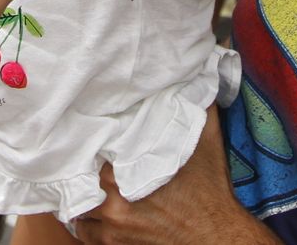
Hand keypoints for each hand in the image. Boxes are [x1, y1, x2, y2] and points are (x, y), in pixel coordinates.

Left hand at [74, 110, 273, 243]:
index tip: (90, 133)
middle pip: (81, 175)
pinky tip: (89, 209)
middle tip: (84, 154)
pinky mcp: (115, 244)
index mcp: (126, 168)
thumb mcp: (205, 138)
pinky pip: (84, 232)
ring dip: (81, 194)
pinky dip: (84, 221)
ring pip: (79, 205)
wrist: (218, 235)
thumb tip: (200, 70)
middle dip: (84, 165)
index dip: (91, 140)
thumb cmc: (209, 188)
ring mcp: (112, 224)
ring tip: (83, 181)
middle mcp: (112, 198)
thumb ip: (197, 101)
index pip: (91, 148)